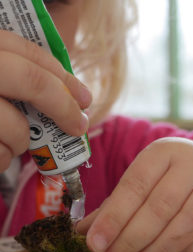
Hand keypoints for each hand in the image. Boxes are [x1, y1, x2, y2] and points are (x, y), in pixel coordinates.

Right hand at [0, 31, 91, 171]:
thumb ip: (14, 79)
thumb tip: (72, 98)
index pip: (23, 49)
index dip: (61, 75)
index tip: (84, 97)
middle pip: (29, 80)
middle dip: (63, 105)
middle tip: (79, 125)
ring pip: (16, 128)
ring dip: (21, 143)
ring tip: (6, 142)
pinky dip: (2, 161)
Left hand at [78, 137, 192, 251]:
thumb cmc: (174, 175)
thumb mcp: (146, 177)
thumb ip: (116, 204)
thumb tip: (84, 233)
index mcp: (163, 152)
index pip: (136, 185)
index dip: (114, 216)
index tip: (94, 244)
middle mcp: (192, 164)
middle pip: (161, 206)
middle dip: (132, 240)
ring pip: (189, 222)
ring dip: (159, 250)